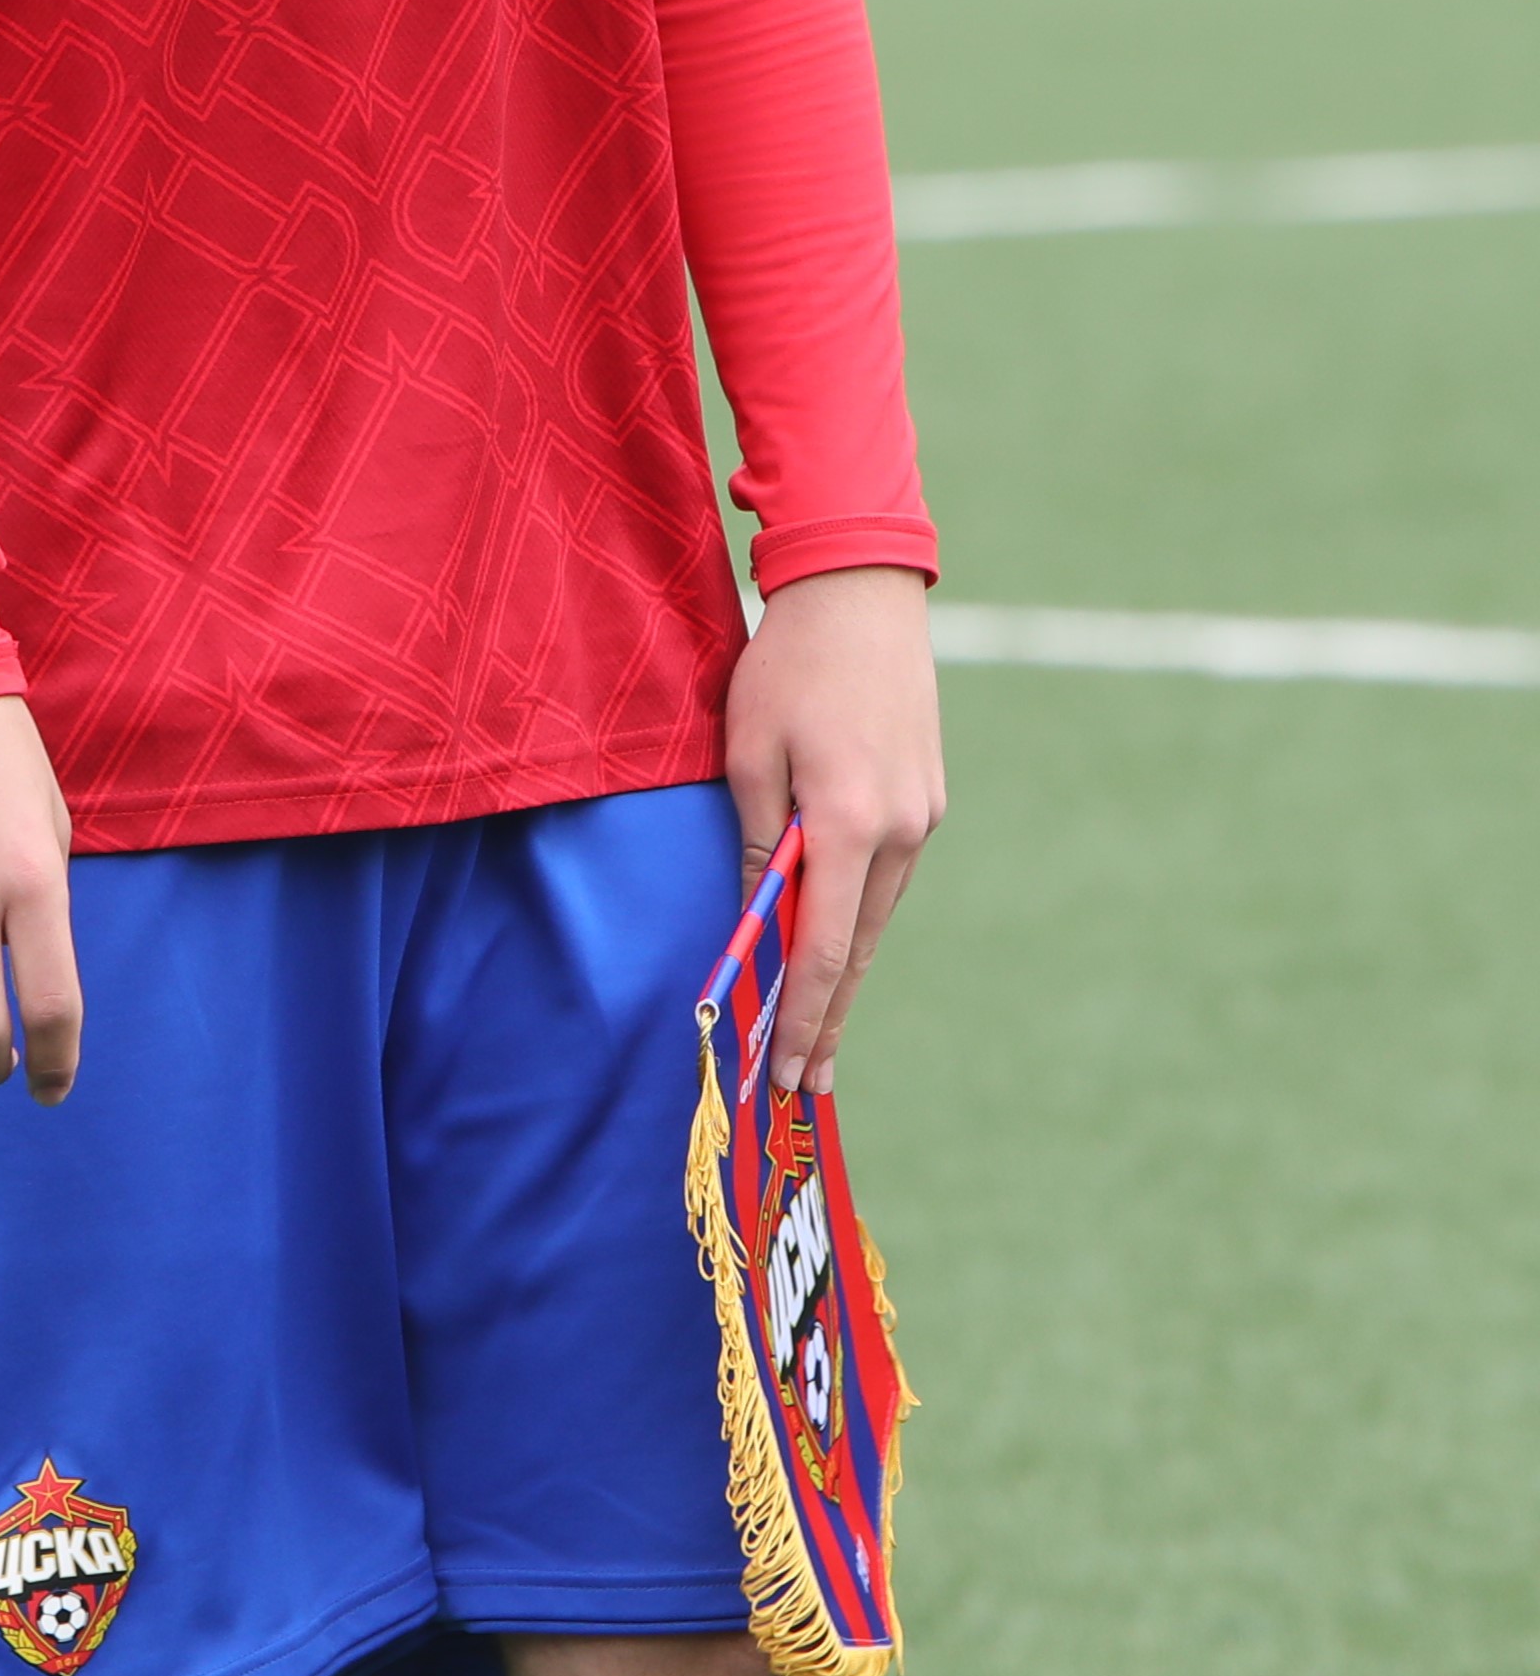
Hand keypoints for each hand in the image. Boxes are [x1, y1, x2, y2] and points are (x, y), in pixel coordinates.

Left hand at [723, 565, 944, 1093]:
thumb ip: (758, 841)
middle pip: (856, 947)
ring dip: (842, 972)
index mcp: (851, 822)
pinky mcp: (928, 799)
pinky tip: (835, 943)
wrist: (862, 592)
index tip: (784, 1071)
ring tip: (816, 1033)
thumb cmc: (788, 665)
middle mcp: (900, 831)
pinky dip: (857, 916)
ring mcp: (923, 817)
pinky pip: (885, 876)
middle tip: (805, 1082)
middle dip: (828, 1018)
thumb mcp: (748, 751)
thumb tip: (757, 918)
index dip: (800, 1015)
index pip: (822, 948)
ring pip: (874, 915)